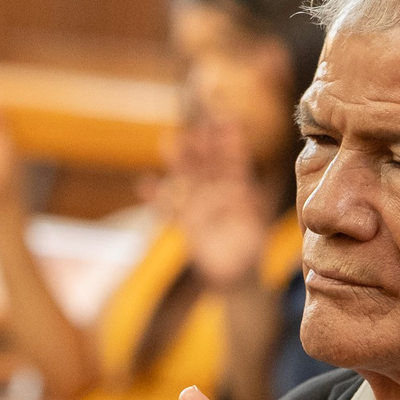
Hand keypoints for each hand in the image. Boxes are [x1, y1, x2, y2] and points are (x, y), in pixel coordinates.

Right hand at [165, 118, 272, 291]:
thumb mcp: (256, 226)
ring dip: (179, 162)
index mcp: (239, 189)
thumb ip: (251, 208)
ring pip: (188, 180)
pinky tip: (144, 184)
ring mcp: (200, 206)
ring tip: (168, 142)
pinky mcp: (187, 224)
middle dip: (202, 145)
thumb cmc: (250, 248)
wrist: (238, 276)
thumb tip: (247, 191)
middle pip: (207, 164)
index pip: (233, 161)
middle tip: (196, 124)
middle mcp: (217, 193)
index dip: (230, 142)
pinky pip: (170, 209)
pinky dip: (157, 198)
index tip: (228, 122)